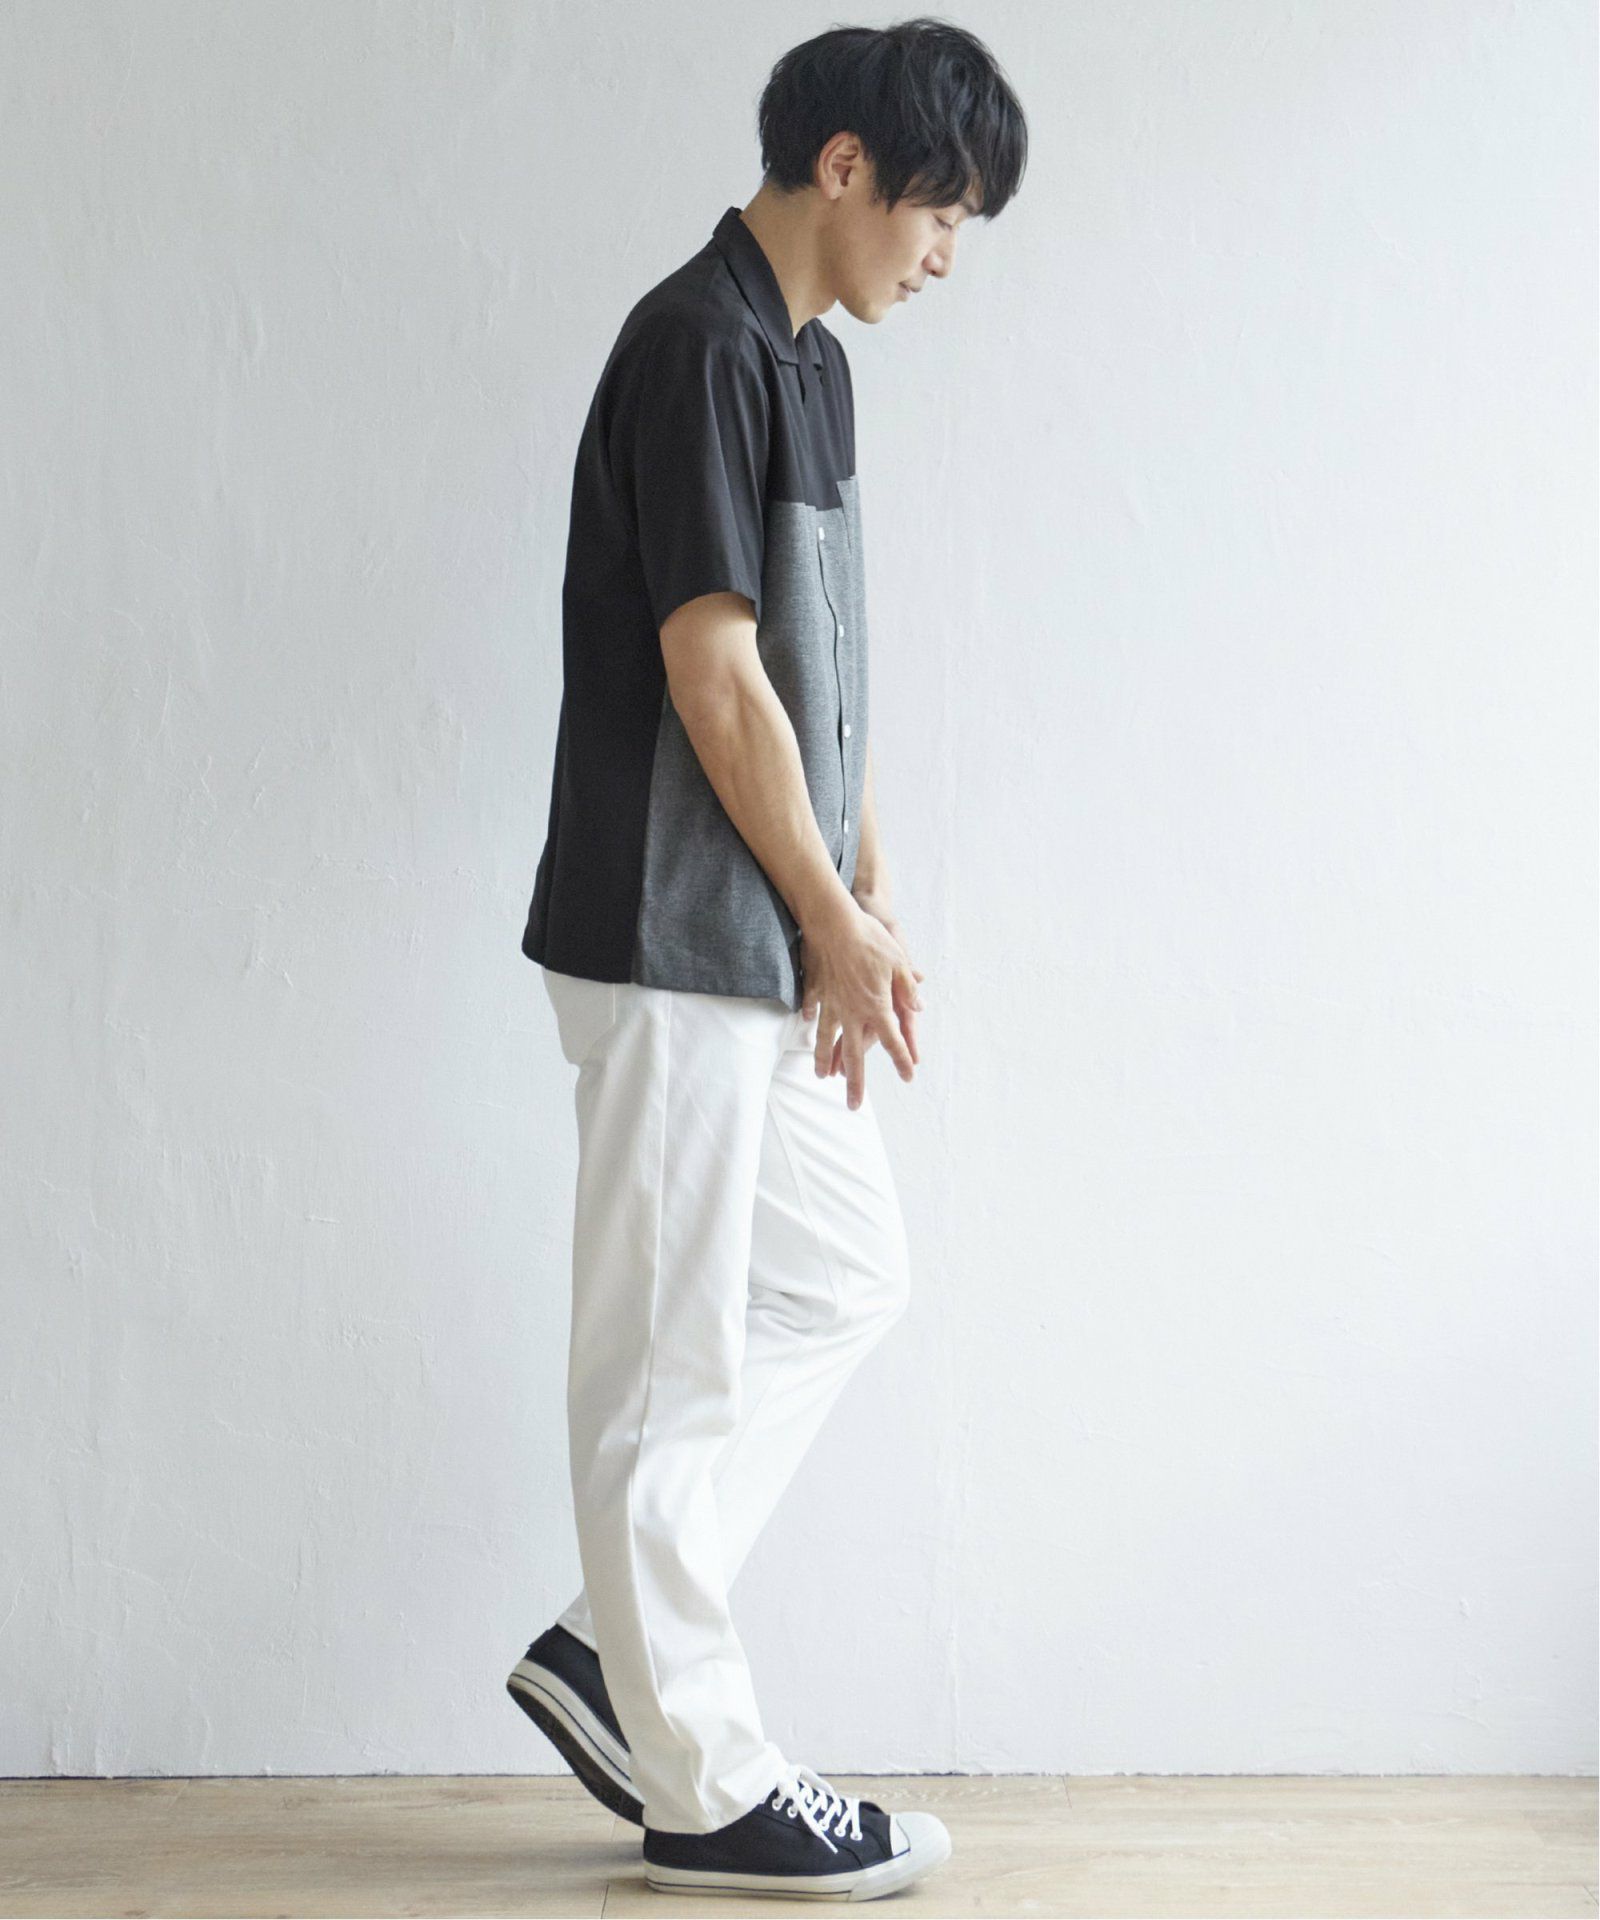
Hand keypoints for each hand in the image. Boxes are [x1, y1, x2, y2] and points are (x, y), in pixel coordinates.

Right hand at [798, 893, 924, 1109]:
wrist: (834, 922)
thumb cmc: (871, 939)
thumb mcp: (899, 961)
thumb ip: (908, 988)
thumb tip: (918, 1007)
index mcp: (878, 1006)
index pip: (893, 1041)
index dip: (902, 1061)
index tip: (908, 1076)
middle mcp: (852, 1012)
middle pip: (855, 1055)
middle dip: (856, 1083)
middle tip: (853, 1105)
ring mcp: (831, 1003)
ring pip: (827, 1039)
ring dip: (825, 1060)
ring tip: (822, 1077)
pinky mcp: (816, 990)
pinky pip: (813, 1009)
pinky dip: (810, 1019)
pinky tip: (807, 1028)